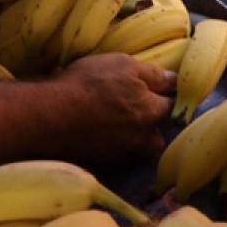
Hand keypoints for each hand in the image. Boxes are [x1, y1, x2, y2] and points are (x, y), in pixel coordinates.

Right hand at [54, 54, 174, 161]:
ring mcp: (123, 152)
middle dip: (155, 123)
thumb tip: (174, 80)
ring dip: (139, 140)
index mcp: (151, 111)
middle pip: (159, 134)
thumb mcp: (122, 65)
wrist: (53, 117)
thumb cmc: (88, 84)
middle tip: (143, 110)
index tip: (164, 90)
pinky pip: (120, 155)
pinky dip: (118, 146)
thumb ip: (152, 74)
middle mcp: (142, 136)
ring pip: (141, 149)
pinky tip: (106, 135)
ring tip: (126, 127)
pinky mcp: (105, 162)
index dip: (168, 95)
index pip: (171, 104)